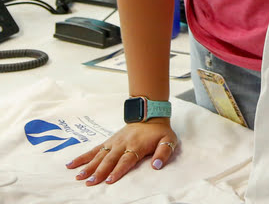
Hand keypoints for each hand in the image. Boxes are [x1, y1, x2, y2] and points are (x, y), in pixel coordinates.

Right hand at [65, 121, 179, 185]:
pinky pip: (94, 150)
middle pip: (110, 160)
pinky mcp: (108, 141)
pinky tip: (71, 164)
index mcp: (137, 146)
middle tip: (90, 182)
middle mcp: (123, 144)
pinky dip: (82, 157)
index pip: (126, 160)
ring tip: (79, 177)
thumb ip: (163, 153)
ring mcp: (113, 143)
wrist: (150, 115)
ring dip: (89, 166)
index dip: (118, 170)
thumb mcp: (168, 140)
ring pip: (99, 156)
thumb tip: (156, 165)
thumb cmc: (159, 132)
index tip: (110, 180)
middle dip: (100, 171)